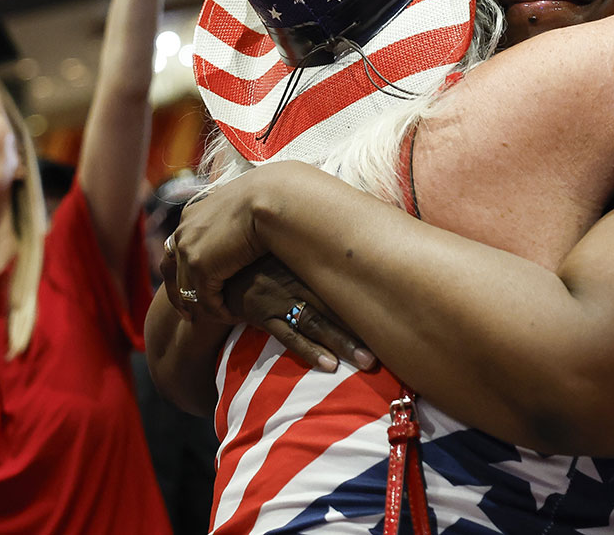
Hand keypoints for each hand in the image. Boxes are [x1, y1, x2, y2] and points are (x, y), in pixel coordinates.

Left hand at [162, 174, 273, 322]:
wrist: (268, 198)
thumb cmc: (266, 200)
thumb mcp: (240, 210)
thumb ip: (233, 223)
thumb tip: (245, 230)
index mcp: (191, 216)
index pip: (176, 250)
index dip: (181, 272)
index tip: (190, 290)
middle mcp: (183, 232)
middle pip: (171, 273)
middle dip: (180, 297)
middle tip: (190, 316)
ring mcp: (188, 250)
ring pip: (188, 292)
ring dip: (205, 308)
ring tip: (222, 317)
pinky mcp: (200, 267)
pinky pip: (206, 301)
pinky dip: (220, 313)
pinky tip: (236, 316)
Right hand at [224, 257, 374, 372]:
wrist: (218, 262)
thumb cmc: (262, 255)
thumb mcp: (289, 248)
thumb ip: (318, 253)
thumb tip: (365, 255)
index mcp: (306, 258)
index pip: (343, 279)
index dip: (368, 296)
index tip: (395, 310)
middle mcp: (295, 275)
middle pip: (334, 304)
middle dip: (360, 327)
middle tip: (386, 347)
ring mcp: (277, 295)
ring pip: (315, 321)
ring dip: (341, 342)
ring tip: (365, 362)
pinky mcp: (259, 311)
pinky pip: (286, 334)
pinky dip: (307, 350)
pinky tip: (327, 364)